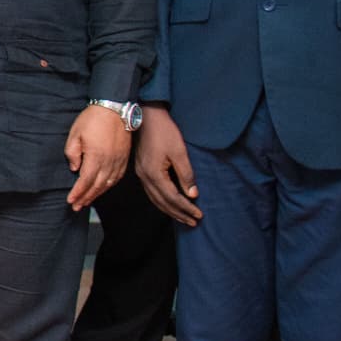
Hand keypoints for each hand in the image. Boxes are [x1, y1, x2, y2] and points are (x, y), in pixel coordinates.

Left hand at [65, 105, 133, 210]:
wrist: (116, 107)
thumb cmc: (93, 119)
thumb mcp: (75, 133)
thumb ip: (72, 153)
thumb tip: (75, 169)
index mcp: (96, 157)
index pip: (85, 181)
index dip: (78, 193)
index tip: (70, 201)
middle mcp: (109, 162)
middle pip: (97, 186)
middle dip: (86, 198)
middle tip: (76, 207)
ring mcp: (119, 161)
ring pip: (108, 184)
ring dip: (97, 194)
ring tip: (87, 201)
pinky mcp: (124, 158)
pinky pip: (117, 177)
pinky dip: (109, 186)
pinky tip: (103, 189)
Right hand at [134, 104, 200, 225]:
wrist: (146, 117)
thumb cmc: (164, 132)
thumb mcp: (179, 152)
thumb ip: (186, 174)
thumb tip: (192, 194)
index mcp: (154, 174)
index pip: (172, 198)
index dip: (186, 208)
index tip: (199, 215)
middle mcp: (145, 178)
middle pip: (162, 202)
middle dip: (179, 214)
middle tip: (193, 222)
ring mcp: (141, 174)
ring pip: (155, 199)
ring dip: (170, 210)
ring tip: (183, 218)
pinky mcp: (141, 170)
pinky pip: (151, 193)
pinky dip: (161, 202)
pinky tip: (168, 204)